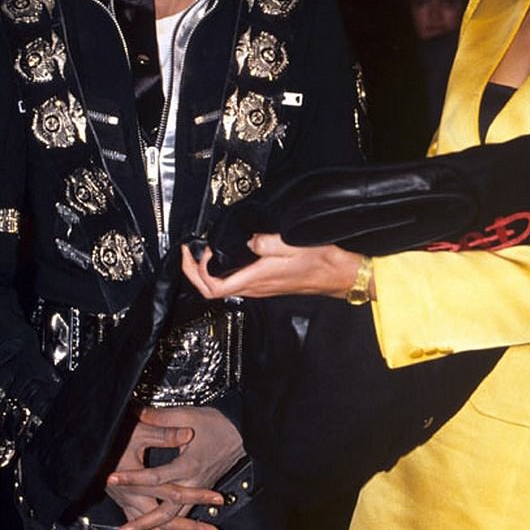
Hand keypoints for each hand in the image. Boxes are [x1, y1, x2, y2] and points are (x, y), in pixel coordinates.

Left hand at [106, 406, 242, 529]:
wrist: (242, 435)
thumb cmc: (215, 424)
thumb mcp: (188, 415)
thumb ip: (161, 419)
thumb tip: (136, 412)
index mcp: (189, 465)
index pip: (157, 477)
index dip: (133, 479)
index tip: (112, 479)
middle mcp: (193, 484)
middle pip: (166, 511)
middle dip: (142, 525)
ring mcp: (197, 492)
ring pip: (174, 520)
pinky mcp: (198, 495)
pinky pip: (181, 517)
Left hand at [181, 235, 366, 300]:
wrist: (338, 275)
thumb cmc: (320, 262)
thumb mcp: (290, 244)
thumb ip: (263, 241)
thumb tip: (246, 239)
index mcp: (256, 278)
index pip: (212, 287)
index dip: (195, 272)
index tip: (192, 252)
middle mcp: (255, 288)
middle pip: (211, 289)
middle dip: (194, 271)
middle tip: (190, 251)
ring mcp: (261, 288)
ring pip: (223, 286)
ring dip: (208, 272)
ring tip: (205, 251)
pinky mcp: (267, 285)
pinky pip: (236, 282)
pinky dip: (224, 271)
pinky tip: (228, 256)